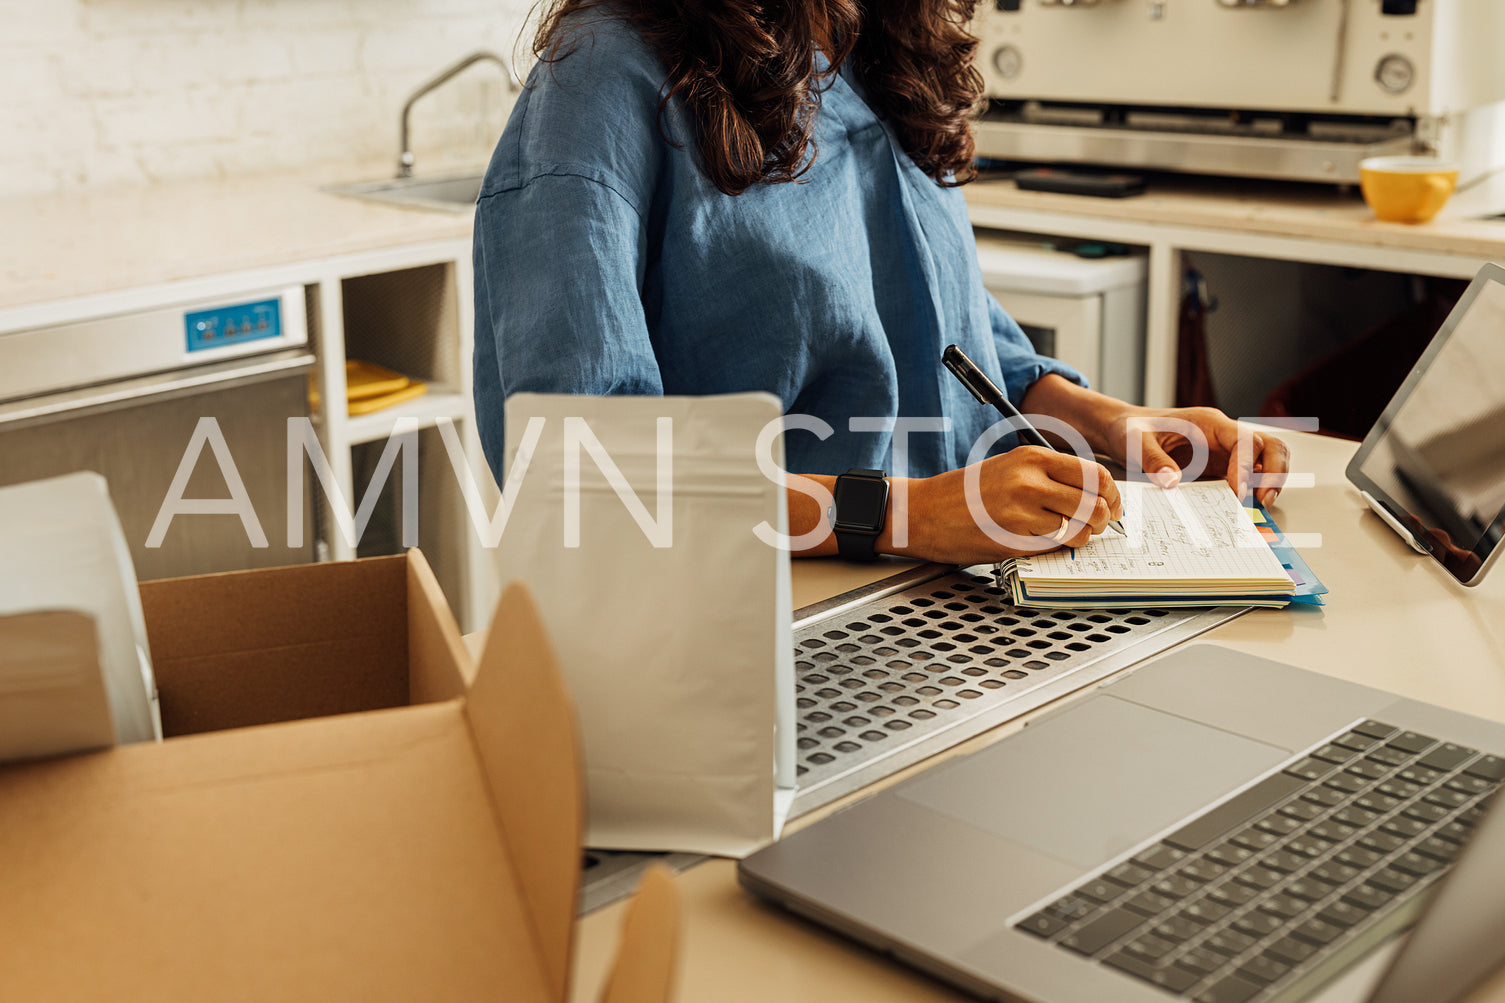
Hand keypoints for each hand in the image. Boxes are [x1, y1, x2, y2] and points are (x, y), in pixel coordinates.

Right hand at [892, 446, 1122, 564]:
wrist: (923, 512)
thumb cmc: (964, 493)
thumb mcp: (1009, 468)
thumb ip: (1048, 476)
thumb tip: (1092, 495)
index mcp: (1032, 457)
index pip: (1095, 474)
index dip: (1111, 494)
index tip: (1112, 505)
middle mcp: (1031, 481)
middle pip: (1095, 503)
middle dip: (1102, 520)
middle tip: (1095, 526)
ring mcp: (1022, 512)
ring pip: (1080, 529)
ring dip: (1081, 537)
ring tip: (1067, 536)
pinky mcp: (1013, 540)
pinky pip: (1055, 548)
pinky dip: (1058, 550)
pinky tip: (1044, 544)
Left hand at [1101, 405, 1289, 506]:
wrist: (1124, 430)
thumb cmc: (1131, 430)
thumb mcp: (1135, 442)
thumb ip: (1154, 460)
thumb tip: (1172, 484)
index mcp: (1208, 423)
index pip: (1243, 440)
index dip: (1247, 465)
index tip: (1239, 490)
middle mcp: (1223, 435)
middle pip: (1269, 445)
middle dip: (1274, 472)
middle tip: (1263, 501)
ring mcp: (1225, 451)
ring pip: (1266, 459)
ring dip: (1271, 481)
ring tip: (1262, 506)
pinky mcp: (1220, 467)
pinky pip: (1248, 477)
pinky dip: (1254, 491)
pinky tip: (1246, 510)